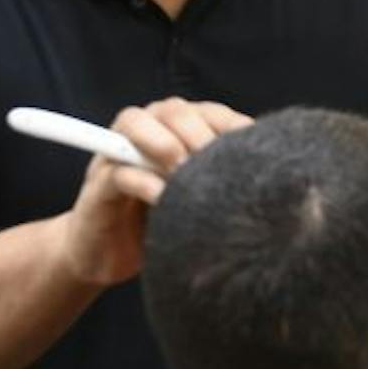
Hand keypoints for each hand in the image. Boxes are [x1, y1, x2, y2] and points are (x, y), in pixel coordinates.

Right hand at [53, 98, 252, 287]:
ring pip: (136, 123)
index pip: (210, 113)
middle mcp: (145, 131)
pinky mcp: (97, 186)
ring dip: (166, 145)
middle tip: (214, 166)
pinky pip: (119, 171)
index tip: (252, 151)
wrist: (109, 257)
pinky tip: (163, 199)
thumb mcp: (198, 200)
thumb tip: (269, 177)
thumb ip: (221, 181)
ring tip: (184, 174)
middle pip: (174, 111)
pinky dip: (143, 183)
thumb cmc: (163, 222)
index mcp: (177, 130)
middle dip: (198, 134)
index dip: (231, 126)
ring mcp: (115, 154)